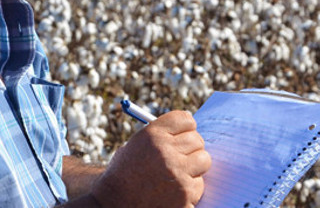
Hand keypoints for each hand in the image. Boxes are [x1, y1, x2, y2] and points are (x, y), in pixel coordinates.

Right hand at [89, 110, 210, 207]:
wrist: (115, 204)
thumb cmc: (124, 174)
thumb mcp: (136, 146)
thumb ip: (161, 136)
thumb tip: (190, 129)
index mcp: (152, 135)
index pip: (185, 119)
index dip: (186, 126)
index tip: (185, 133)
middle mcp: (166, 151)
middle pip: (197, 140)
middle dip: (192, 147)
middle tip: (183, 155)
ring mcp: (177, 174)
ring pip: (204, 160)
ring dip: (195, 167)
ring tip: (178, 174)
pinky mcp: (186, 195)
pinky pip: (199, 184)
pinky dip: (190, 189)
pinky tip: (173, 192)